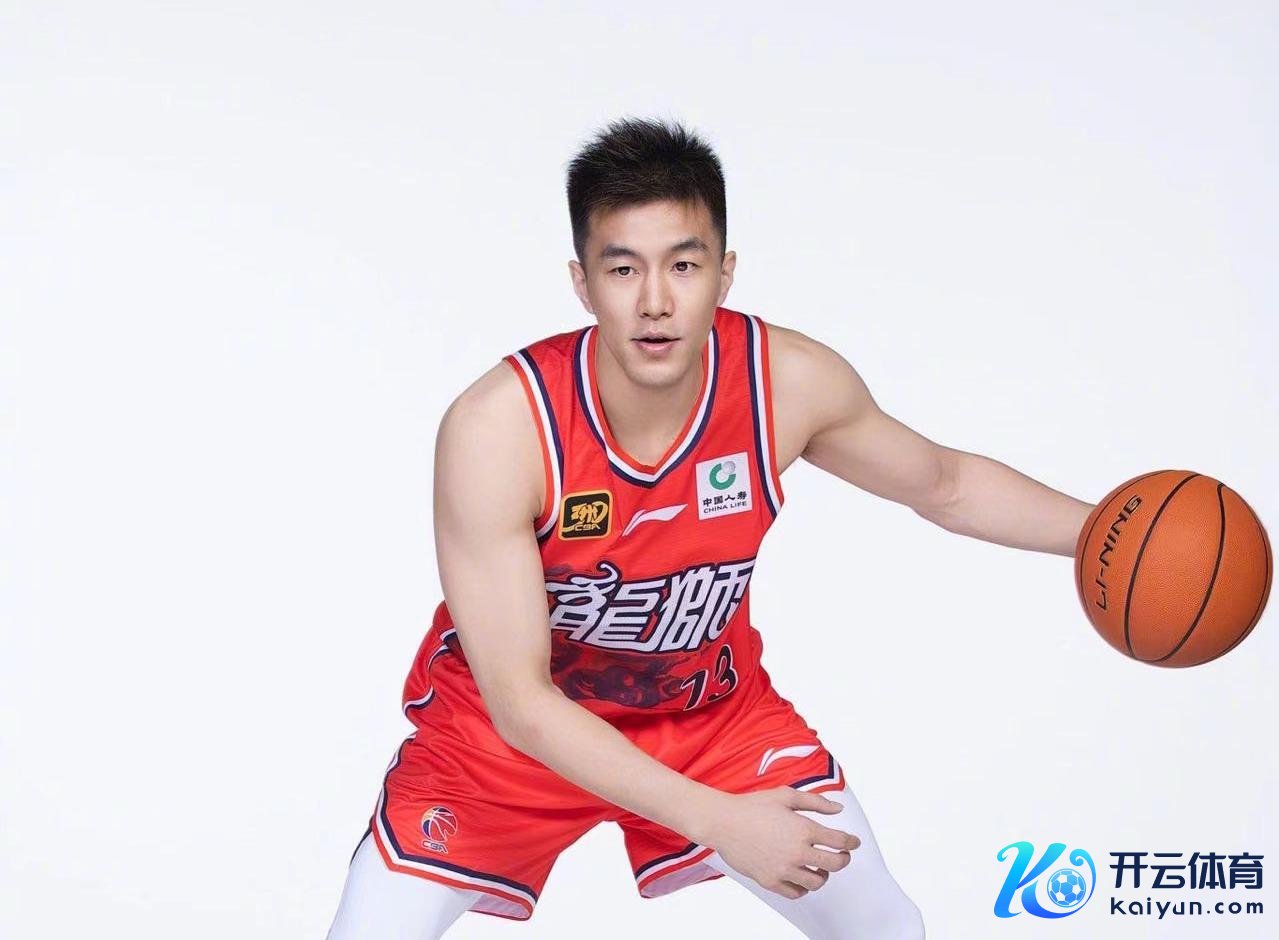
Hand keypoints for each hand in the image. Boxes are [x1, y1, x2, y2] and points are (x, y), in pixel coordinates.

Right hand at [700, 787, 861, 898]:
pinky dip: (804, 887)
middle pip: (835, 864)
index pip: (839, 841)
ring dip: (824, 874)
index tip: (854, 843)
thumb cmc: (753, 806)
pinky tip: (802, 877)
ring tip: (820, 867)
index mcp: (803, 829)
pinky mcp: (770, 881)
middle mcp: (797, 851)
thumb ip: (816, 803)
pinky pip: (796, 892)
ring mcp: (784, 869)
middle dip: (843, 859)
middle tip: (842, 856)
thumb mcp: (786, 796)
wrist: (723, 822)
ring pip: (817, 881)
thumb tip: (838, 810)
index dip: (852, 842)